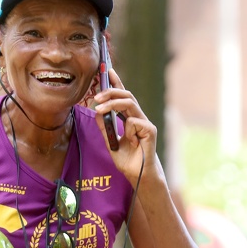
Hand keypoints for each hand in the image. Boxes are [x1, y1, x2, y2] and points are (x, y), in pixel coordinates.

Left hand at [93, 69, 156, 184]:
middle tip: (96, 97)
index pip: (123, 97)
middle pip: (126, 95)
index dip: (117, 83)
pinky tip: (130, 141)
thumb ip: (104, 127)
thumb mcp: (110, 142)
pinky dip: (127, 130)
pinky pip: (134, 122)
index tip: (108, 71)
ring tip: (99, 109)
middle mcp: (138, 118)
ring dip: (112, 104)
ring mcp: (145, 123)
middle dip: (110, 91)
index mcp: (130, 118)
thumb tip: (97, 112)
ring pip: (129, 103)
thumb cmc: (127, 161)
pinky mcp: (150, 131)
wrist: (137, 176)